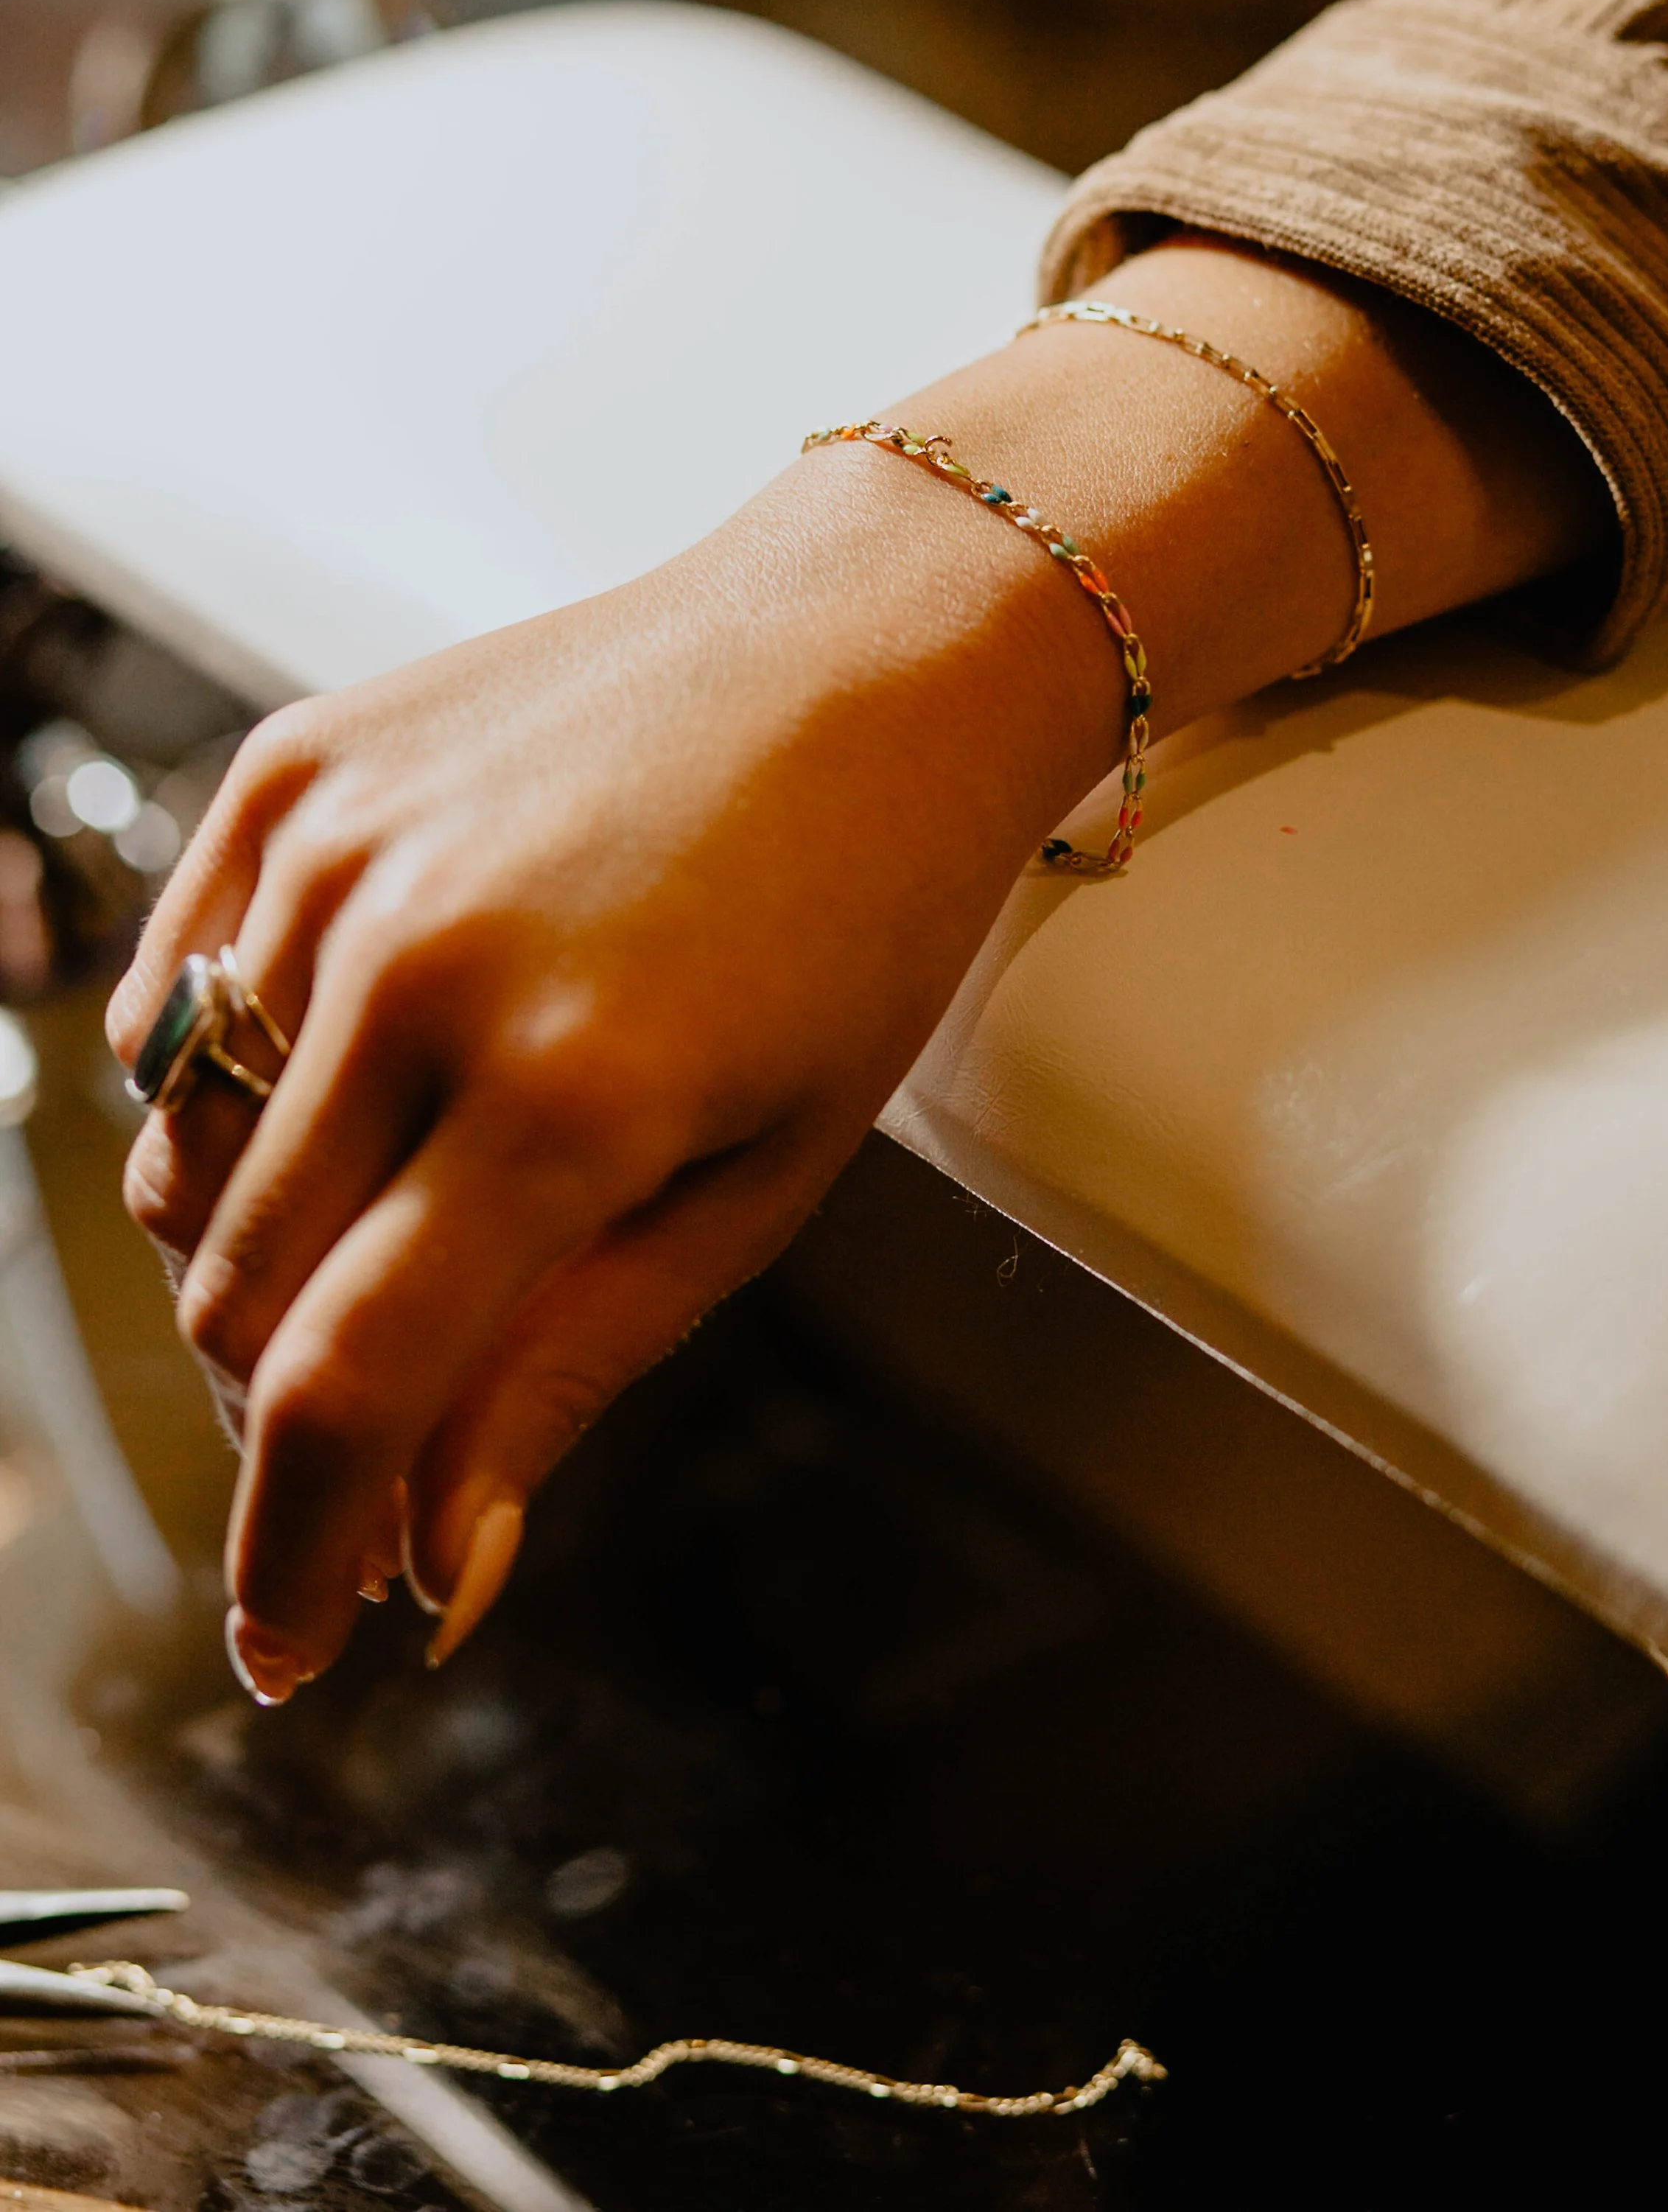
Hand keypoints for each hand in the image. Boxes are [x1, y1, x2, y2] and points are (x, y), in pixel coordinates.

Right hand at [106, 239, 1607, 1699]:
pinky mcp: (292, 771)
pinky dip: (221, 1091)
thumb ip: (567, 1372)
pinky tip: (336, 1097)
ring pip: (184, 1158)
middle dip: (290, 1419)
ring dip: (252, 1261)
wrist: (869, 646)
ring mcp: (334, 854)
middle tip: (379, 1453)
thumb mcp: (758, 1181)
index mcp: (566, 1093)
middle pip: (240, 1289)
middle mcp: (418, 966)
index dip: (291, 1553)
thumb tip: (432, 1572)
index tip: (286, 1646)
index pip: (346, 1391)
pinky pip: (173, 998)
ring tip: (386, 1254)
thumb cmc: (856, 920)